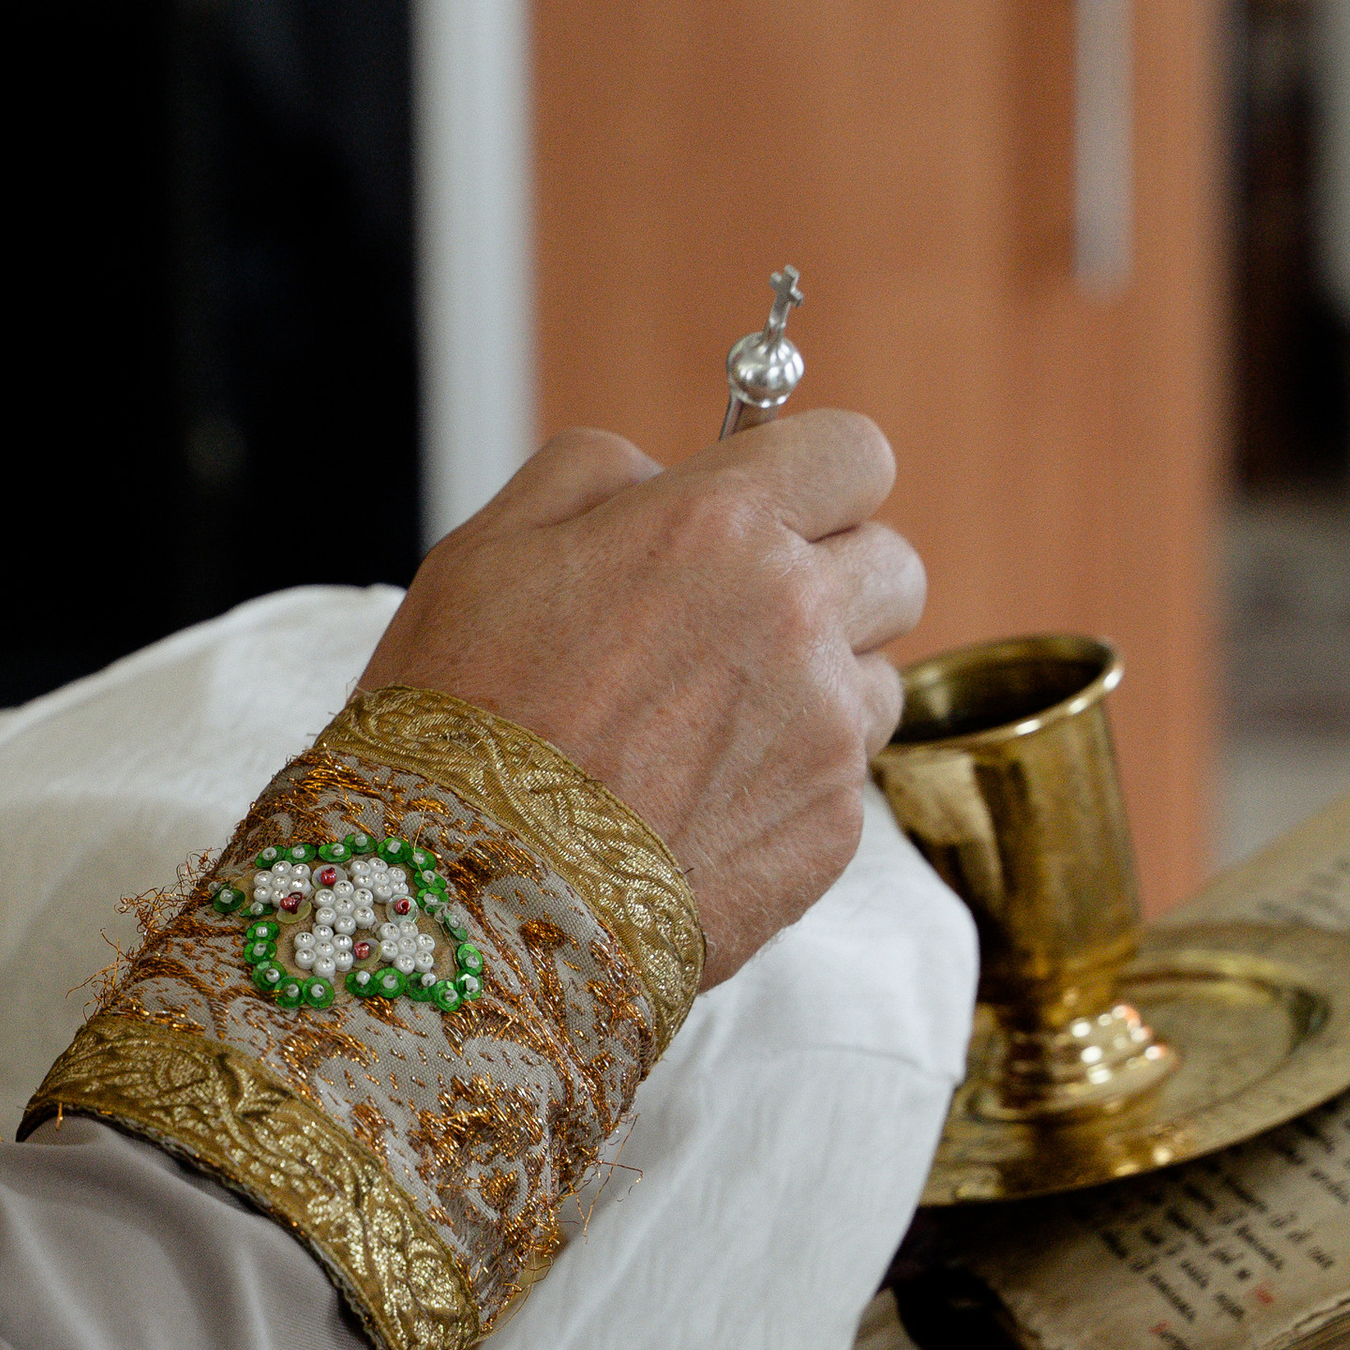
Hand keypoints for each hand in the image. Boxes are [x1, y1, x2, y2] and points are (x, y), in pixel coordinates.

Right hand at [360, 414, 924, 983]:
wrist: (466, 896)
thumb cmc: (456, 718)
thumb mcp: (485, 549)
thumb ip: (592, 471)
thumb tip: (661, 471)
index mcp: (717, 526)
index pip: (851, 453)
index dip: (814, 478)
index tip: (777, 510)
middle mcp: (796, 615)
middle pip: (893, 564)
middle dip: (833, 579)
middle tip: (746, 621)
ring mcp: (825, 729)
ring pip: (876, 679)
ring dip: (818, 689)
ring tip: (707, 729)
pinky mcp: (833, 830)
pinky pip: (844, 780)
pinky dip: (788, 784)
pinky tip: (696, 804)